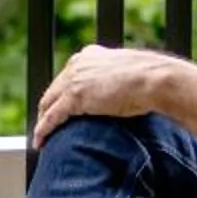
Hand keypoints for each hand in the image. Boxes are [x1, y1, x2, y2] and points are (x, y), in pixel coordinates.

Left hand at [33, 45, 186, 147]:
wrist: (156, 79)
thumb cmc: (151, 79)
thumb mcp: (129, 73)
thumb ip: (117, 79)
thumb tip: (122, 93)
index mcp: (90, 55)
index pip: (68, 76)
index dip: (62, 94)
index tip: (60, 108)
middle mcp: (77, 64)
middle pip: (54, 89)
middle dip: (48, 108)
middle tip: (45, 125)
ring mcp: (74, 79)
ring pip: (48, 103)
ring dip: (42, 121)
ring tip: (41, 137)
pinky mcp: (74, 97)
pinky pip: (52, 117)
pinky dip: (43, 130)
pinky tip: (40, 142)